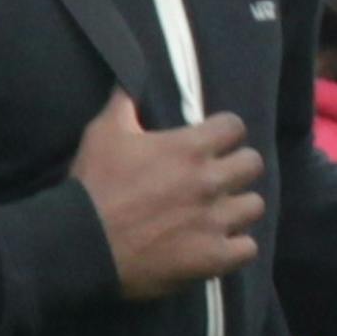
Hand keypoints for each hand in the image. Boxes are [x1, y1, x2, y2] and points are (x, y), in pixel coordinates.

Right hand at [70, 89, 265, 299]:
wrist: (81, 244)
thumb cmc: (93, 186)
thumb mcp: (103, 134)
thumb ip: (124, 104)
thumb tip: (130, 79)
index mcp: (189, 149)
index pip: (235, 127)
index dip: (225, 132)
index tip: (212, 142)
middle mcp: (211, 181)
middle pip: (253, 164)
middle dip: (237, 168)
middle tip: (217, 178)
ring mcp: (216, 220)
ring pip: (255, 206)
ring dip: (238, 208)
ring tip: (219, 213)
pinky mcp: (215, 256)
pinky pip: (249, 248)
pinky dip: (236, 247)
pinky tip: (219, 245)